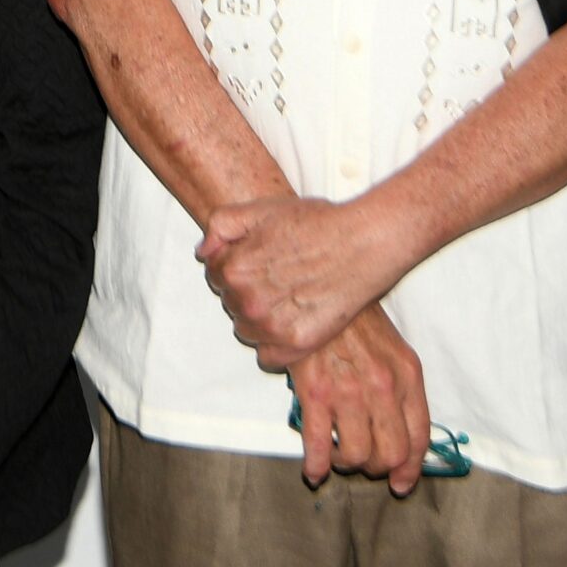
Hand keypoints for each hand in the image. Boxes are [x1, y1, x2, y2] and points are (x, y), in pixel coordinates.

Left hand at [198, 191, 406, 366]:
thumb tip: (203, 252)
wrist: (363, 243)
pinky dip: (275, 346)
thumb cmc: (317, 223)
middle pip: (230, 303)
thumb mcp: (261, 209)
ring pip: (246, 330)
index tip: (257, 261)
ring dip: (258, 318)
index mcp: (234, 268)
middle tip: (277, 276)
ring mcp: (272, 326)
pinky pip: (268, 358)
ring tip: (287, 297)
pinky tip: (291, 324)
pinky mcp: (297, 345)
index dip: (235, 265)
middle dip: (246, 290)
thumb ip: (221, 226)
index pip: (214, 276)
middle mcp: (248, 301)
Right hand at [289, 304, 431, 494]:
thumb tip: (401, 435)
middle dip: (376, 468)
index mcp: (407, 376)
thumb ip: (402, 389)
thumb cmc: (354, 318)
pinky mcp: (314, 392)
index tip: (400, 482)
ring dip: (346, 464)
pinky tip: (313, 469)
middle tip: (362, 461)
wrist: (318, 286)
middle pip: (389, 454)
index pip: (418, 438)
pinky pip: (318, 445)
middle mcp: (383, 388)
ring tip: (337, 455)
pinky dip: (316, 465)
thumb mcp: (393, 347)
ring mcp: (349, 391)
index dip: (410, 468)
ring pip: (356, 455)